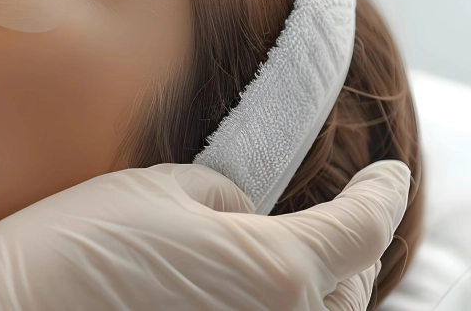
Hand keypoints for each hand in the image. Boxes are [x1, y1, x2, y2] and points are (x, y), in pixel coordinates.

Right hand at [0, 160, 410, 310]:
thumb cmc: (79, 248)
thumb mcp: (162, 190)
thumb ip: (230, 196)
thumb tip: (246, 215)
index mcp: (278, 271)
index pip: (363, 228)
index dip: (384, 194)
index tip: (391, 175)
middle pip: (352, 290)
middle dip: (354, 251)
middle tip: (341, 218)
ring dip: (318, 292)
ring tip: (297, 262)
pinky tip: (246, 294)